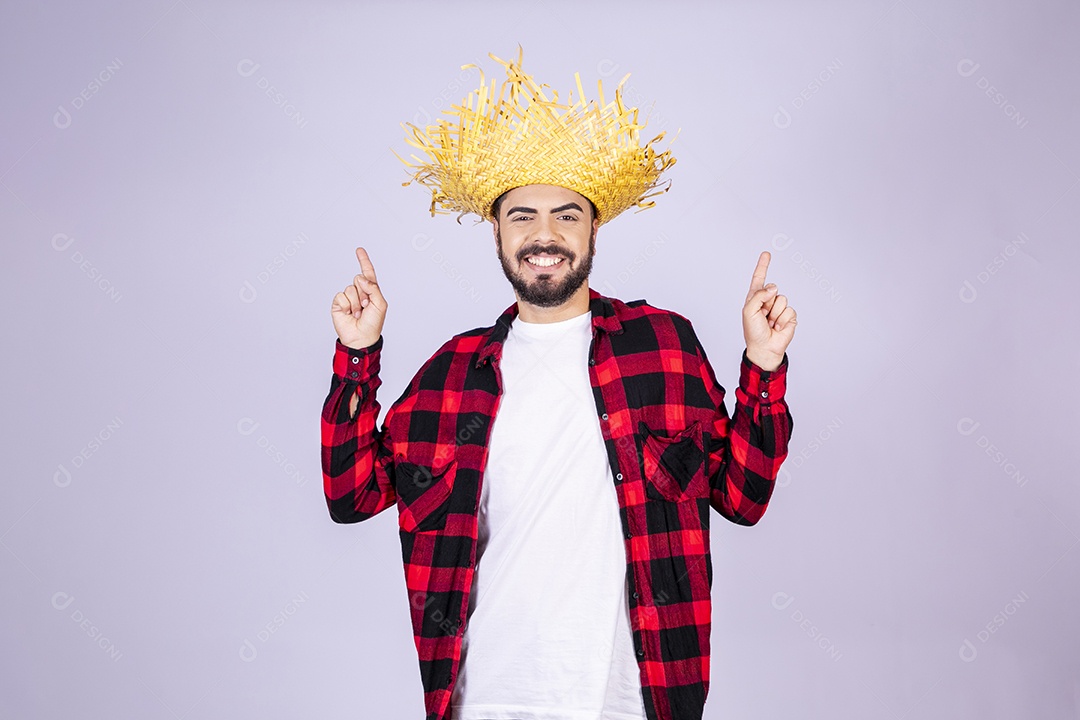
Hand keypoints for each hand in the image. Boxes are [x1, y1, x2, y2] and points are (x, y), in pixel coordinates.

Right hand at [331, 247, 386, 349]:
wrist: (361, 338)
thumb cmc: (373, 323)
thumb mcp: (380, 304)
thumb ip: (374, 288)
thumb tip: (361, 278)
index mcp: (371, 291)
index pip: (367, 273)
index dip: (363, 261)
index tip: (359, 250)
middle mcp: (359, 292)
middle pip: (358, 278)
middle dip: (363, 293)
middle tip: (366, 306)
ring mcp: (348, 297)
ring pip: (350, 288)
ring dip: (356, 303)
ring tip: (358, 313)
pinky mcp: (339, 303)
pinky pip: (341, 296)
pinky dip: (347, 305)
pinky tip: (349, 314)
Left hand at [742, 251, 795, 370]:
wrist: (764, 348)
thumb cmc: (753, 332)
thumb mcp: (749, 311)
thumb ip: (758, 295)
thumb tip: (774, 287)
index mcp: (755, 298)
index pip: (759, 279)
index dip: (763, 266)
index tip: (766, 254)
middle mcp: (767, 301)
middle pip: (773, 289)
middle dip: (767, 303)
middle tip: (763, 316)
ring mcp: (779, 308)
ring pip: (782, 299)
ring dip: (775, 313)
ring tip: (770, 323)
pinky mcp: (789, 316)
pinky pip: (789, 310)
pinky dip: (782, 320)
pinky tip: (777, 328)